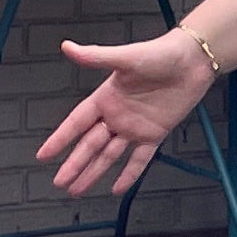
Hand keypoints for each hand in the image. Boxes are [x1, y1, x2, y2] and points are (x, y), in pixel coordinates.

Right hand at [42, 29, 214, 197]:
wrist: (192, 60)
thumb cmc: (159, 54)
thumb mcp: (125, 57)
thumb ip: (96, 57)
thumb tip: (67, 47)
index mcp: (105, 98)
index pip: (76, 123)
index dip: (60, 139)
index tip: (43, 155)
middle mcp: (116, 115)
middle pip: (90, 145)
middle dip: (74, 164)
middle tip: (59, 182)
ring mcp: (135, 127)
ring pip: (109, 156)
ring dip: (94, 172)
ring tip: (77, 189)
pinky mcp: (155, 133)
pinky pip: (139, 159)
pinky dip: (129, 174)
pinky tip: (117, 188)